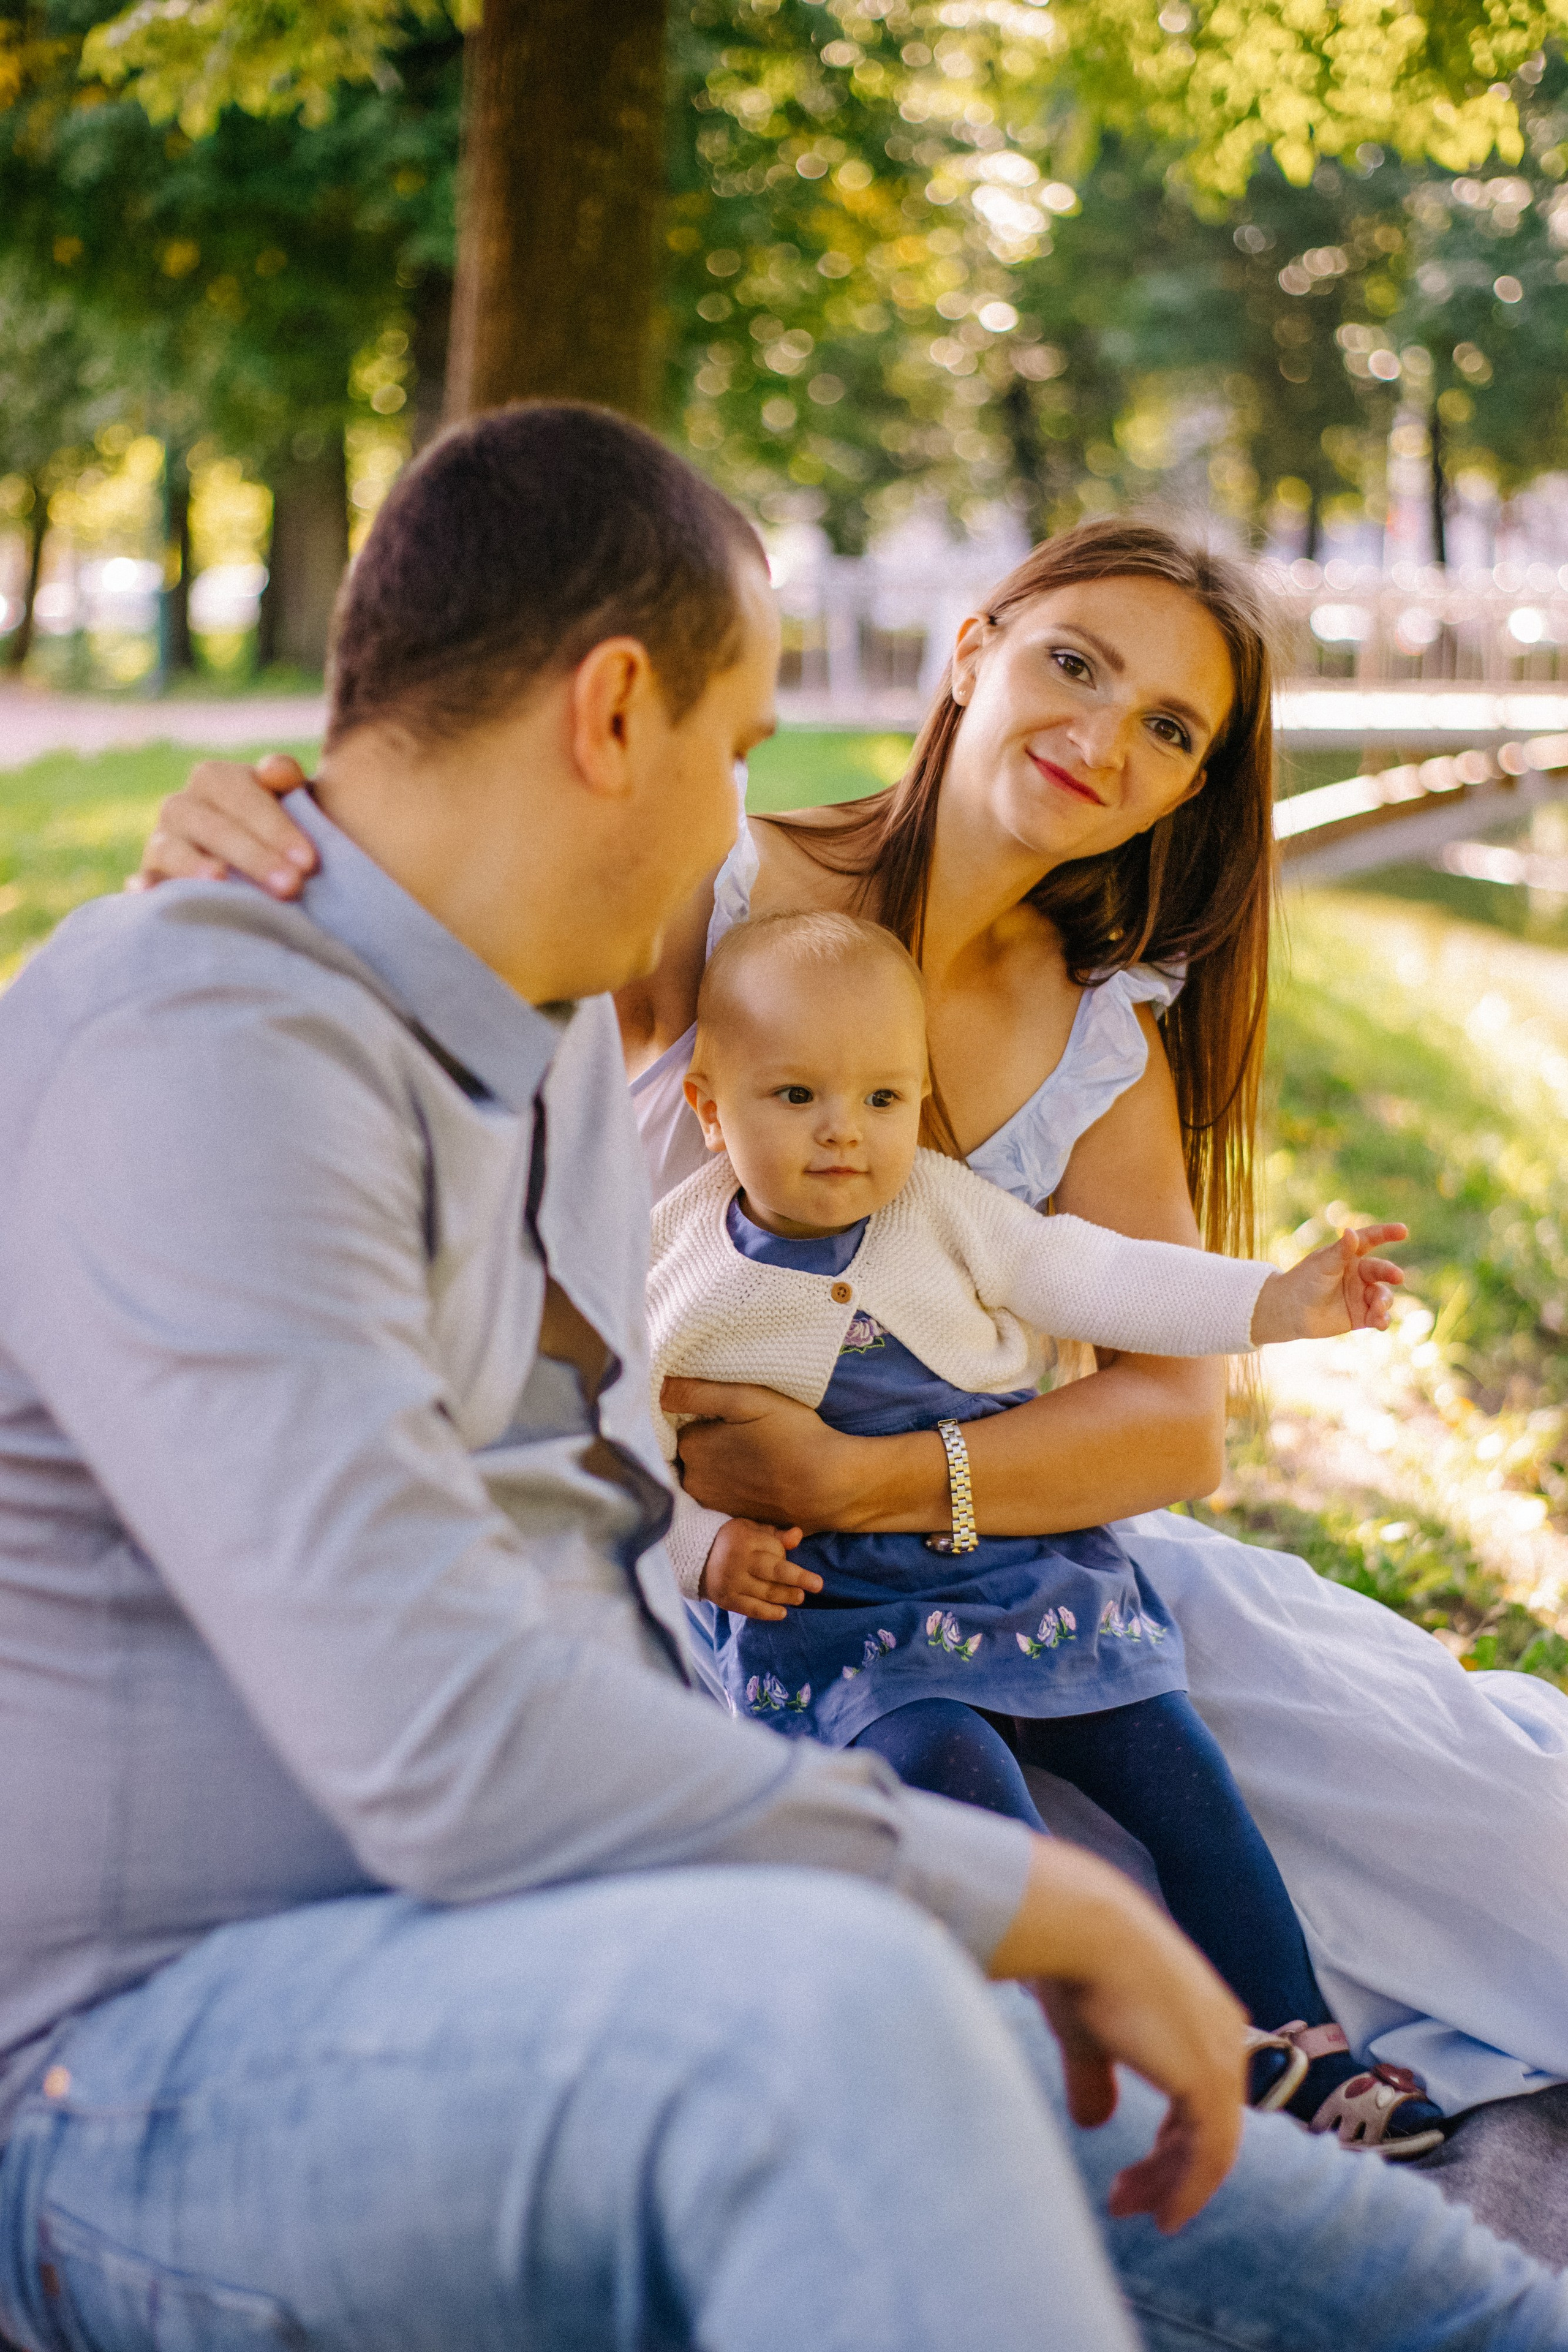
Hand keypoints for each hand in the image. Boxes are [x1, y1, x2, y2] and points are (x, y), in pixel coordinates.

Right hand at [128, 754, 315, 897]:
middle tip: (290, 885)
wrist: (255, 863)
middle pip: (212, 826)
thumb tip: (278, 772)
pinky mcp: (150, 876)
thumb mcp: (289, 800)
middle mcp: (182, 806)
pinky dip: (145, 884)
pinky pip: (144, 878)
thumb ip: (286, 779)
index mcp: (215, 779)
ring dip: (195, 866)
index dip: (275, 826)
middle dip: (252, 855)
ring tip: (221, 881)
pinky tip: (147, 891)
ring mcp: (161, 841)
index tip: (309, 860)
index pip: (240, 794)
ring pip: (172, 849)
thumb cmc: (278, 831)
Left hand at [665, 1377, 870, 1532]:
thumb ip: (696, 1392)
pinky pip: (725, 1494)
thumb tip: (657, 1387)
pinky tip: (761, 1474)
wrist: (831, 1486)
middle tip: (747, 1431)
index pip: (682, 1423)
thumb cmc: (792, 1436)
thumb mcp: (747, 1400)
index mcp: (692, 1449)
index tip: (730, 1413)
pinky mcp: (735, 1519)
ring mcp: (715, 1505)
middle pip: (692, 1451)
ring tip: (756, 1452)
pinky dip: (736, 1484)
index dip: (705, 1415)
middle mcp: (694, 1482)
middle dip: (710, 1440)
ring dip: (722, 1463)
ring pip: (707, 1474)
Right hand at [700, 1516, 815, 1620]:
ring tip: (800, 1597)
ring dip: (786, 1596)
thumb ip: (774, 1534)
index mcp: (745, 1539)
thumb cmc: (731, 1542)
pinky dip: (768, 1612)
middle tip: (818, 1585)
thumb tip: (798, 1535)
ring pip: (765, 1592)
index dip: (784, 1554)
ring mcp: (732, 1583)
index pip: (774, 1549)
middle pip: (774, 1571)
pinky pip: (751, 1609)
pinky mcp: (727, 1600)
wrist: (695, 1559)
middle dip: (798, 1578)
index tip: (788, 1556)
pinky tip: (783, 1613)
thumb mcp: (750, 1530)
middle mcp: (738, 1561)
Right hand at [990, 1839, 1247, 2233]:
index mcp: (1200, 2014)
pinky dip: (1189, 2190)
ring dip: (1172, 2184)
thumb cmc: (1079, 1965)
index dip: (1171, 2140)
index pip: (1199, 2094)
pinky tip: (1165, 2215)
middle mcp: (1221, 2035)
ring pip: (1211, 2145)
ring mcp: (1219, 2057)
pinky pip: (1210, 2154)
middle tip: (1126, 2200)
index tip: (1135, 2172)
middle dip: (1167, 2167)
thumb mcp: (1087, 2032)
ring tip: (1131, 2208)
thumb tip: (1094, 2119)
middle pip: (1208, 2122)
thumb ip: (1096, 2078)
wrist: (1085, 1928)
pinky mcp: (1208, 2081)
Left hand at [1250, 1222, 1407, 1344]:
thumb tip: (1351, 1231)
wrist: (1289, 1311)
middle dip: (1390, 1272)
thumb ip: (1340, 1251)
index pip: (1370, 1241)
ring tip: (1378, 1308)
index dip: (1387, 1234)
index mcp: (1349, 1256)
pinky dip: (1382, 1319)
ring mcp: (1362, 1295)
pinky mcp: (1361, 1316)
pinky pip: (1378, 1317)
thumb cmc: (1303, 1281)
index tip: (1403, 1231)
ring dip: (1384, 1301)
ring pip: (1382, 1295)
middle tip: (1398, 1277)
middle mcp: (1359, 1274)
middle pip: (1381, 1270)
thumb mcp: (1322, 1264)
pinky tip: (1381, 1322)